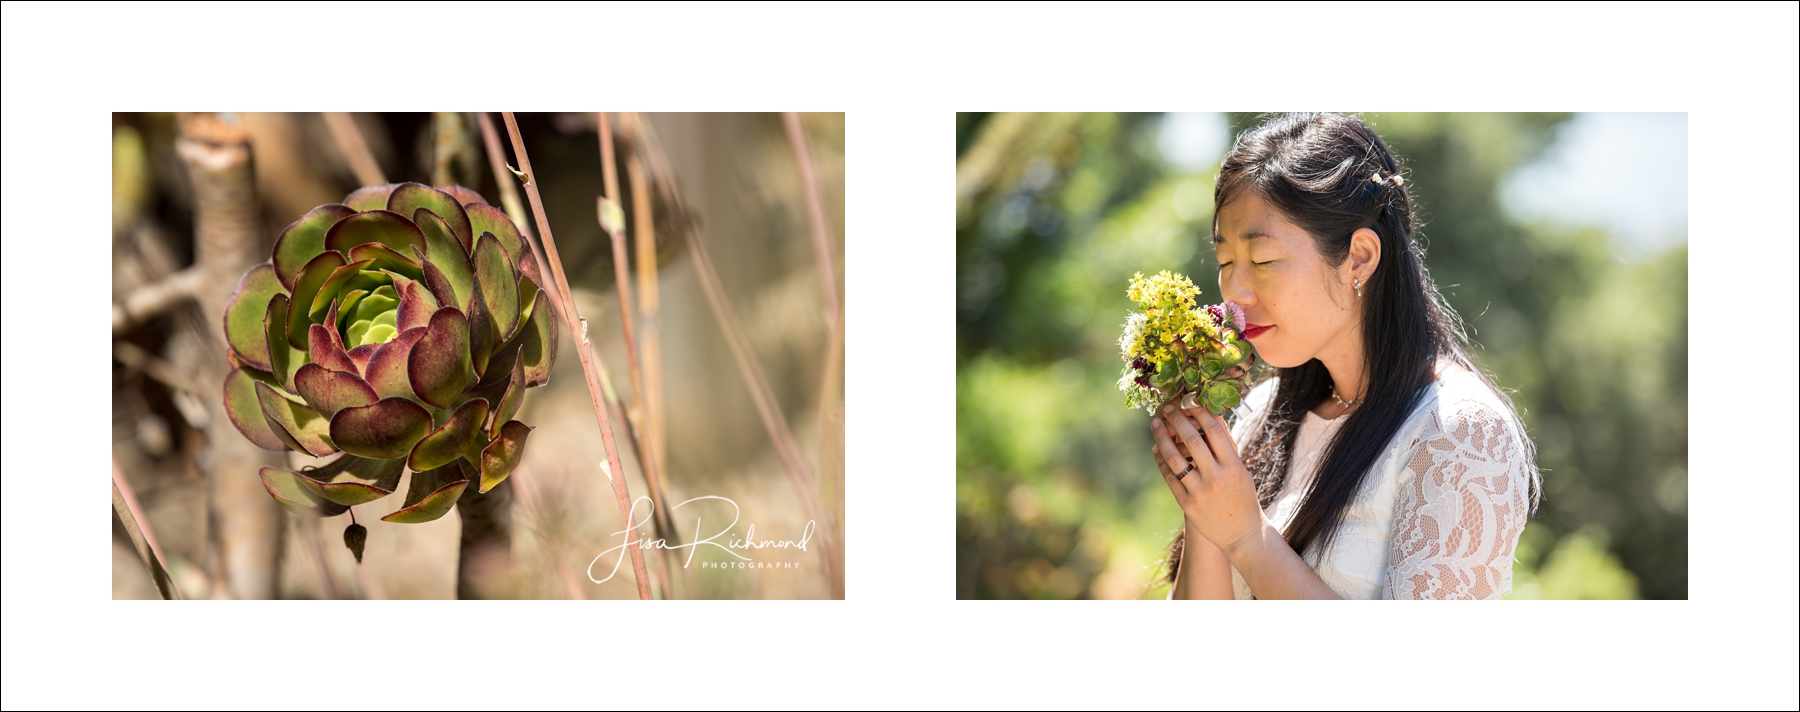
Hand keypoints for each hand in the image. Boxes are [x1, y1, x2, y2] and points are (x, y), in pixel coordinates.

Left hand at [1151, 402, 1265, 557]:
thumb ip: (1226, 447)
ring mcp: (1200, 492)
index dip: (1199, 412)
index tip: (1188, 401)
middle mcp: (1216, 477)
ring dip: (1162, 438)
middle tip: (1166, 408)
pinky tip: (1156, 448)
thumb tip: (1211, 417)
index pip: (1214, 431)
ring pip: (1175, 458)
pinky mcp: (1187, 504)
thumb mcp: (1240, 470)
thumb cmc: (1242, 496)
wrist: (1241, 533)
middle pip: (1192, 440)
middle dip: (1176, 420)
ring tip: (1155, 424)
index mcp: (1233, 466)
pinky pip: (1169, 477)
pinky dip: (1160, 460)